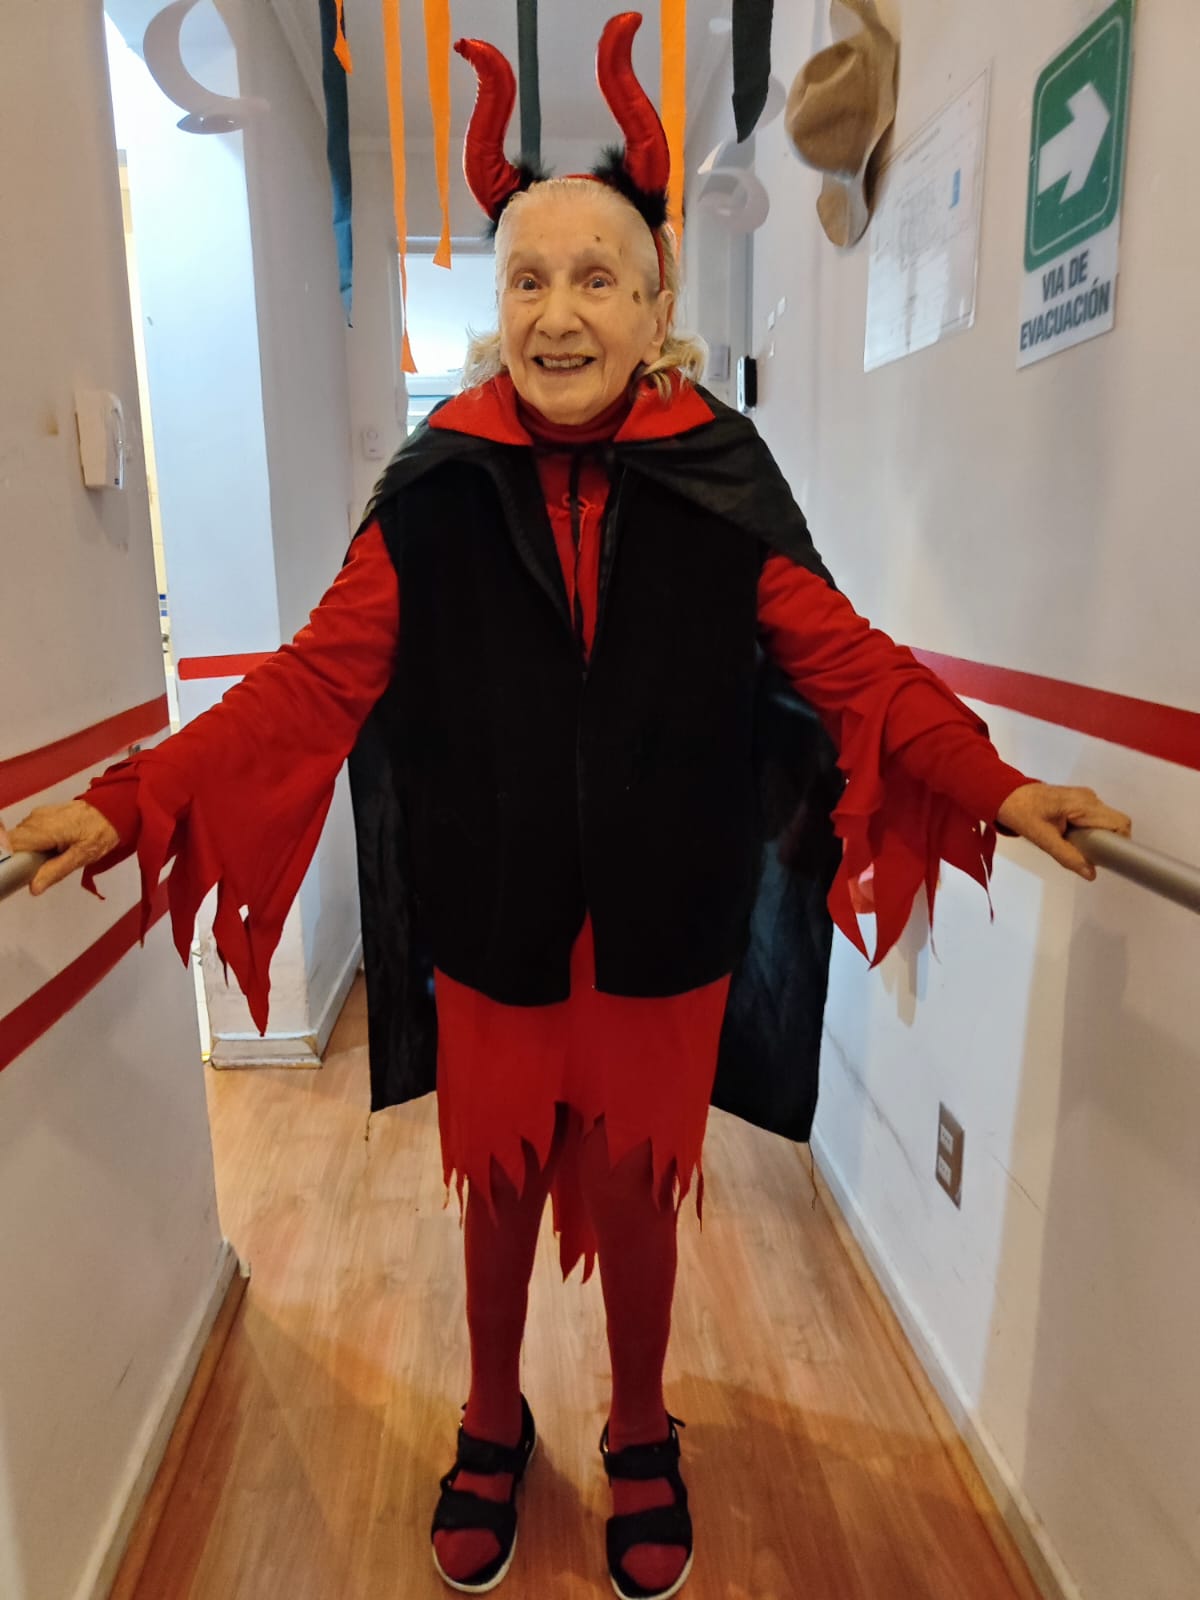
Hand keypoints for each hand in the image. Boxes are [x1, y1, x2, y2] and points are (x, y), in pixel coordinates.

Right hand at [4, 802, 119, 894]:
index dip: (10, 859)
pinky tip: (52, 847)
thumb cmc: (102, 829)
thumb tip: (35, 887)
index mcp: (43, 829)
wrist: (114, 809)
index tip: (20, 871)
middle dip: (22, 857)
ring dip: (29, 850)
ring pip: (21, 837)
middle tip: (39, 868)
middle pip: (13, 842)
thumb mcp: (82, 856)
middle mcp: (36, 818)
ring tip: (50, 857)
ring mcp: (39, 814)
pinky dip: (36, 842)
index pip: (10, 844)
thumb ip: (55, 871)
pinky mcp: (44, 814)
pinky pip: (30, 831)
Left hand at [996, 783, 1131, 880]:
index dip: (1120, 842)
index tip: (1108, 858)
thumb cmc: (1021, 812)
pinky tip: (1072, 837)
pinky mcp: (1080, 801)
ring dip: (1097, 837)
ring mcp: (1085, 798)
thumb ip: (1067, 856)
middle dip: (1107, 842)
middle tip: (1087, 855)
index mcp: (1083, 804)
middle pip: (1115, 824)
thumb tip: (1091, 874)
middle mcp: (1089, 798)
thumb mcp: (1042, 838)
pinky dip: (1089, 831)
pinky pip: (1095, 819)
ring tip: (1075, 845)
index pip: (1119, 823)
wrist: (1006, 795)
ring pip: (1106, 822)